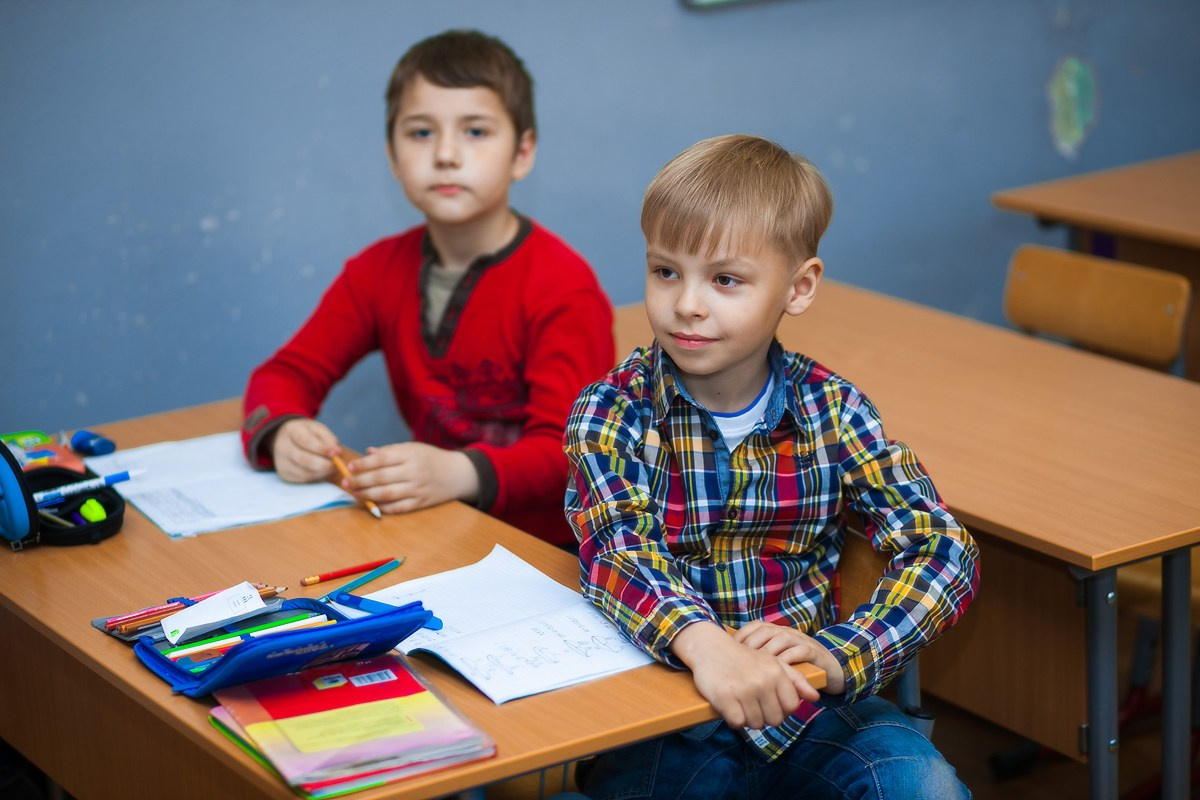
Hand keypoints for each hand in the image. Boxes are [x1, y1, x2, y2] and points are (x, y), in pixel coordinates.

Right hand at [270, 419, 338, 482]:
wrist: (287, 439)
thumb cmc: (307, 433)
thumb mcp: (318, 429)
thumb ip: (328, 439)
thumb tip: (336, 452)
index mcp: (292, 430)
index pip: (306, 441)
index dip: (322, 449)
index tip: (336, 453)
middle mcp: (283, 447)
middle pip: (304, 459)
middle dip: (324, 464)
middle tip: (338, 464)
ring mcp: (282, 462)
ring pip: (305, 472)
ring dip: (322, 472)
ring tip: (332, 467)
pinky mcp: (285, 474)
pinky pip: (303, 479)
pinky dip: (316, 476)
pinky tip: (322, 470)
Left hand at [342, 442, 479, 514]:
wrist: (457, 474)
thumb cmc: (431, 458)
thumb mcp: (413, 448)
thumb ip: (390, 451)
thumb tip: (367, 453)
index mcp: (411, 454)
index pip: (382, 459)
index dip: (364, 464)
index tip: (350, 467)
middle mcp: (414, 472)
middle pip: (381, 478)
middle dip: (360, 481)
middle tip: (345, 483)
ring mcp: (418, 489)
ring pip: (387, 494)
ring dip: (367, 495)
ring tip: (354, 494)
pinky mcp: (421, 502)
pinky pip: (399, 507)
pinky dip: (384, 507)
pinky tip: (372, 504)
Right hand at [670, 622, 815, 729]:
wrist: (710, 647)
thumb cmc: (744, 657)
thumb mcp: (772, 663)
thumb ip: (796, 680)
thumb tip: (815, 698)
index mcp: (777, 672)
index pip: (791, 707)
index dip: (780, 707)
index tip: (768, 699)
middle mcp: (763, 682)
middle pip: (774, 719)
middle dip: (764, 715)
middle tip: (752, 701)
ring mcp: (744, 690)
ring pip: (755, 724)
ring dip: (747, 717)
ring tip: (739, 701)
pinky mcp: (725, 698)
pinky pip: (737, 723)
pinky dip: (732, 718)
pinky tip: (729, 704)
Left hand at [733, 620, 845, 694]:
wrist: (830, 669)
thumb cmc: (797, 667)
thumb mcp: (776, 661)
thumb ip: (759, 659)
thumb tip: (731, 664)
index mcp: (776, 631)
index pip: (755, 626)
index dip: (742, 636)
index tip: (730, 650)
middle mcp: (787, 632)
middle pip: (766, 630)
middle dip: (752, 644)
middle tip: (742, 662)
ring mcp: (801, 640)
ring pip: (782, 638)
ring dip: (769, 652)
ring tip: (759, 668)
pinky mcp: (815, 651)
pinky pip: (800, 650)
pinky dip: (789, 658)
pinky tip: (780, 670)